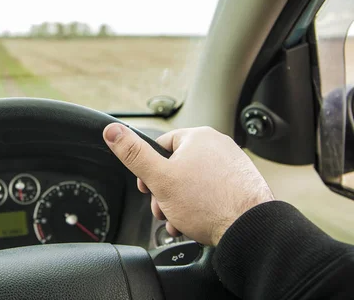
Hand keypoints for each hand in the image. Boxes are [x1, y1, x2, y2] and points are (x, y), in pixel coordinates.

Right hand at [103, 124, 273, 245]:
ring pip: (193, 183)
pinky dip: (200, 207)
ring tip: (179, 222)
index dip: (148, 170)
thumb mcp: (159, 179)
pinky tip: (194, 224)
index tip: (147, 188)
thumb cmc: (208, 204)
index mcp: (198, 137)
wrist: (250, 230)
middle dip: (164, 193)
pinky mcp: (241, 185)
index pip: (160, 146)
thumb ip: (133, 154)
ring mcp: (232, 166)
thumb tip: (112, 131)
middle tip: (163, 210)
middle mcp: (218, 146)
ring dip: (179, 204)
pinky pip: (211, 192)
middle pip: (176, 167)